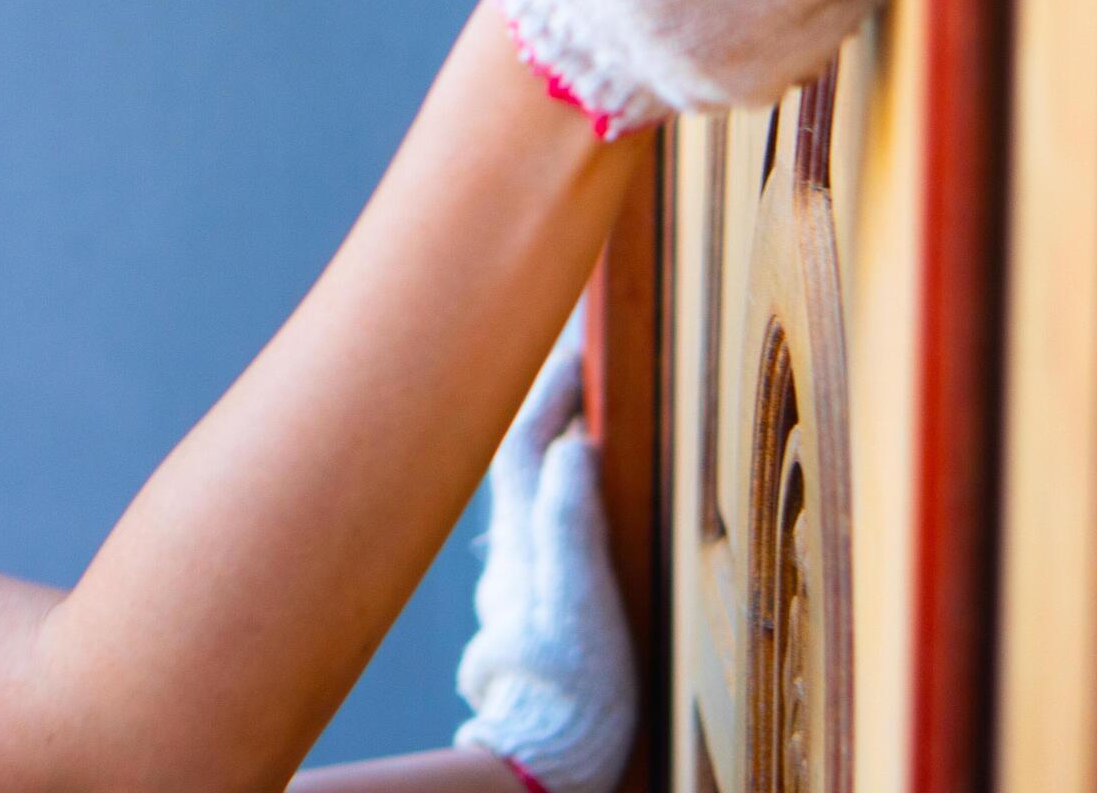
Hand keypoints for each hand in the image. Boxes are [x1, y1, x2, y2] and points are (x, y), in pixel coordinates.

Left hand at [454, 316, 633, 792]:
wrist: (545, 757)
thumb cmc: (572, 686)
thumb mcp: (584, 600)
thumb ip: (573, 522)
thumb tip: (573, 444)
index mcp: (526, 539)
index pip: (531, 440)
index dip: (553, 388)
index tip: (580, 345)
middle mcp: (513, 550)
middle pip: (522, 455)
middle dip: (545, 403)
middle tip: (575, 361)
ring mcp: (521, 576)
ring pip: (530, 488)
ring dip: (552, 441)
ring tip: (583, 410)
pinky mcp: (534, 605)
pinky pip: (543, 521)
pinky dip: (560, 488)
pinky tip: (578, 493)